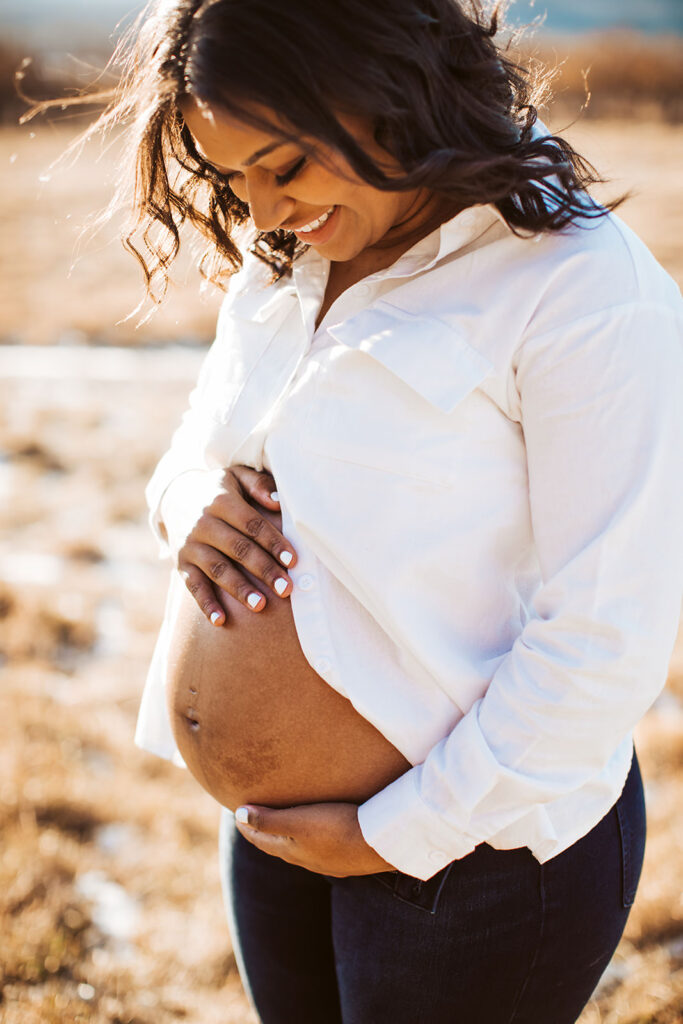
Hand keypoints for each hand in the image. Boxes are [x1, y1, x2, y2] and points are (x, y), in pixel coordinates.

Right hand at [160, 464, 297, 625]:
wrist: (174, 497)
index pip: (252, 525)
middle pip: (238, 549)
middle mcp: (204, 523)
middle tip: (286, 589)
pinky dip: (206, 604)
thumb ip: (259, 485)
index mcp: (221, 501)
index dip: (273, 543)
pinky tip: (220, 621)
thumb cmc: (219, 490)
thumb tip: (279, 502)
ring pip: (217, 570)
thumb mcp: (236, 477)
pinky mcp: (181, 563)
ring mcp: (190, 545)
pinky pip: (193, 586)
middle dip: (263, 570)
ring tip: (260, 606)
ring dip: (239, 589)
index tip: (293, 561)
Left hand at [234, 802, 395, 876]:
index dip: (246, 826)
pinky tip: (318, 831)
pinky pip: (318, 847)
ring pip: (298, 847)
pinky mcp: (344, 857)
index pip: (259, 839)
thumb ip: (269, 820)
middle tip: (253, 815)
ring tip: (283, 820)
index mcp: (290, 851)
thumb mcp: (299, 822)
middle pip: (276, 844)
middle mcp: (305, 860)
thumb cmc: (338, 828)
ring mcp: (326, 862)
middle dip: (263, 830)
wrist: (380, 846)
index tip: (235, 811)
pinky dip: (308, 837)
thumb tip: (238, 815)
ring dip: (286, 834)